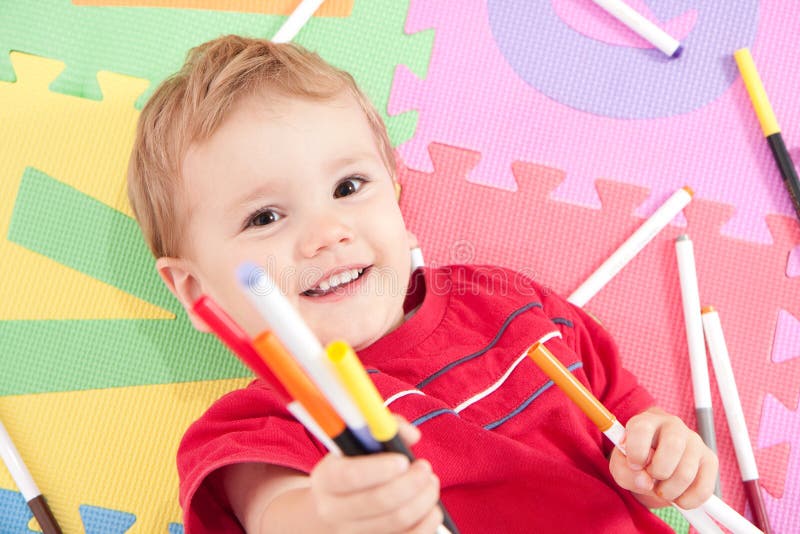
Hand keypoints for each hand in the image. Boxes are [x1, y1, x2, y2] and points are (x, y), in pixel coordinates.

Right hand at [309, 420, 442, 532]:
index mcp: (327, 478)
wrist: (333, 512)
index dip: (379, 468)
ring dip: (424, 499)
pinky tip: (431, 509)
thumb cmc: (353, 470)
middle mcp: (334, 510)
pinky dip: (427, 523)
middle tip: (425, 468)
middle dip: (411, 482)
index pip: (349, 476)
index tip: (403, 460)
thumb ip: (383, 429)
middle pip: (378, 501)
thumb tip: (412, 435)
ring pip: (398, 521)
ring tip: (430, 483)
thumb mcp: (357, 447)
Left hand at [609, 407, 718, 508]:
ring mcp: (694, 441)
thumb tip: (645, 481)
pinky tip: (678, 496)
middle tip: (651, 479)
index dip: (636, 452)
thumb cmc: (636, 460)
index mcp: (647, 420)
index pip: (642, 428)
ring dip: (670, 491)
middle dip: (658, 472)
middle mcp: (673, 425)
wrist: (654, 465)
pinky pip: (704, 488)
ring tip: (662, 489)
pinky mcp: (710, 460)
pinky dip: (688, 500)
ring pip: (686, 472)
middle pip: (673, 446)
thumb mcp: (621, 465)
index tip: (634, 465)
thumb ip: (624, 471)